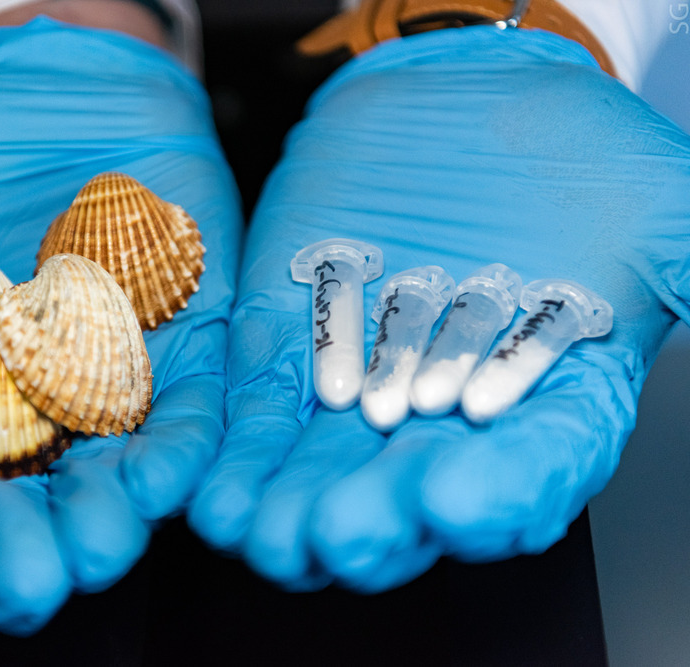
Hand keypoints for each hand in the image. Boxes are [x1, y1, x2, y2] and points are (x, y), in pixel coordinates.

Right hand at [0, 18, 239, 633]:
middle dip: (19, 551)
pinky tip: (162, 476)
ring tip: (97, 545)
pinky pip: (186, 409)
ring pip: (106, 476)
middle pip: (15, 506)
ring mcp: (99, 381)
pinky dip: (179, 445)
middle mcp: (15, 408)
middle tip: (23, 581)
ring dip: (105, 520)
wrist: (42, 83)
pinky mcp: (177, 344)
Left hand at [189, 27, 689, 592]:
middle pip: (414, 485)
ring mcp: (366, 380)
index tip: (459, 503)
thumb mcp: (655, 204)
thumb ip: (680, 273)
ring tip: (265, 529)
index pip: (534, 468)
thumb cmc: (569, 149)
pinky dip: (243, 443)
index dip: (500, 493)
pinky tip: (219, 485)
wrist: (463, 95)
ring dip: (292, 499)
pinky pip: (264, 401)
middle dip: (376, 515)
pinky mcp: (294, 341)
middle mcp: (451, 409)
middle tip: (344, 535)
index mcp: (548, 397)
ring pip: (328, 461)